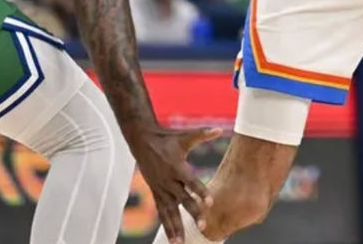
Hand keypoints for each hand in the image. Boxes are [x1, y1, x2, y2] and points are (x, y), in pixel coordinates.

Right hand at [130, 124, 220, 243]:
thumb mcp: (184, 136)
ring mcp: (161, 188)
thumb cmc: (167, 138)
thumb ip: (203, 134)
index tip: (210, 203)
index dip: (200, 192)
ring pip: (169, 211)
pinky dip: (166, 226)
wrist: (142, 141)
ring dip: (176, 227)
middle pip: (182, 199)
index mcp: (177, 167)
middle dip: (192, 213)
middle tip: (203, 226)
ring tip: (181, 243)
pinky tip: (173, 240)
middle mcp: (168, 180)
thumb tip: (220, 130)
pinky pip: (161, 212)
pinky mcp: (155, 193)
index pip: (191, 182)